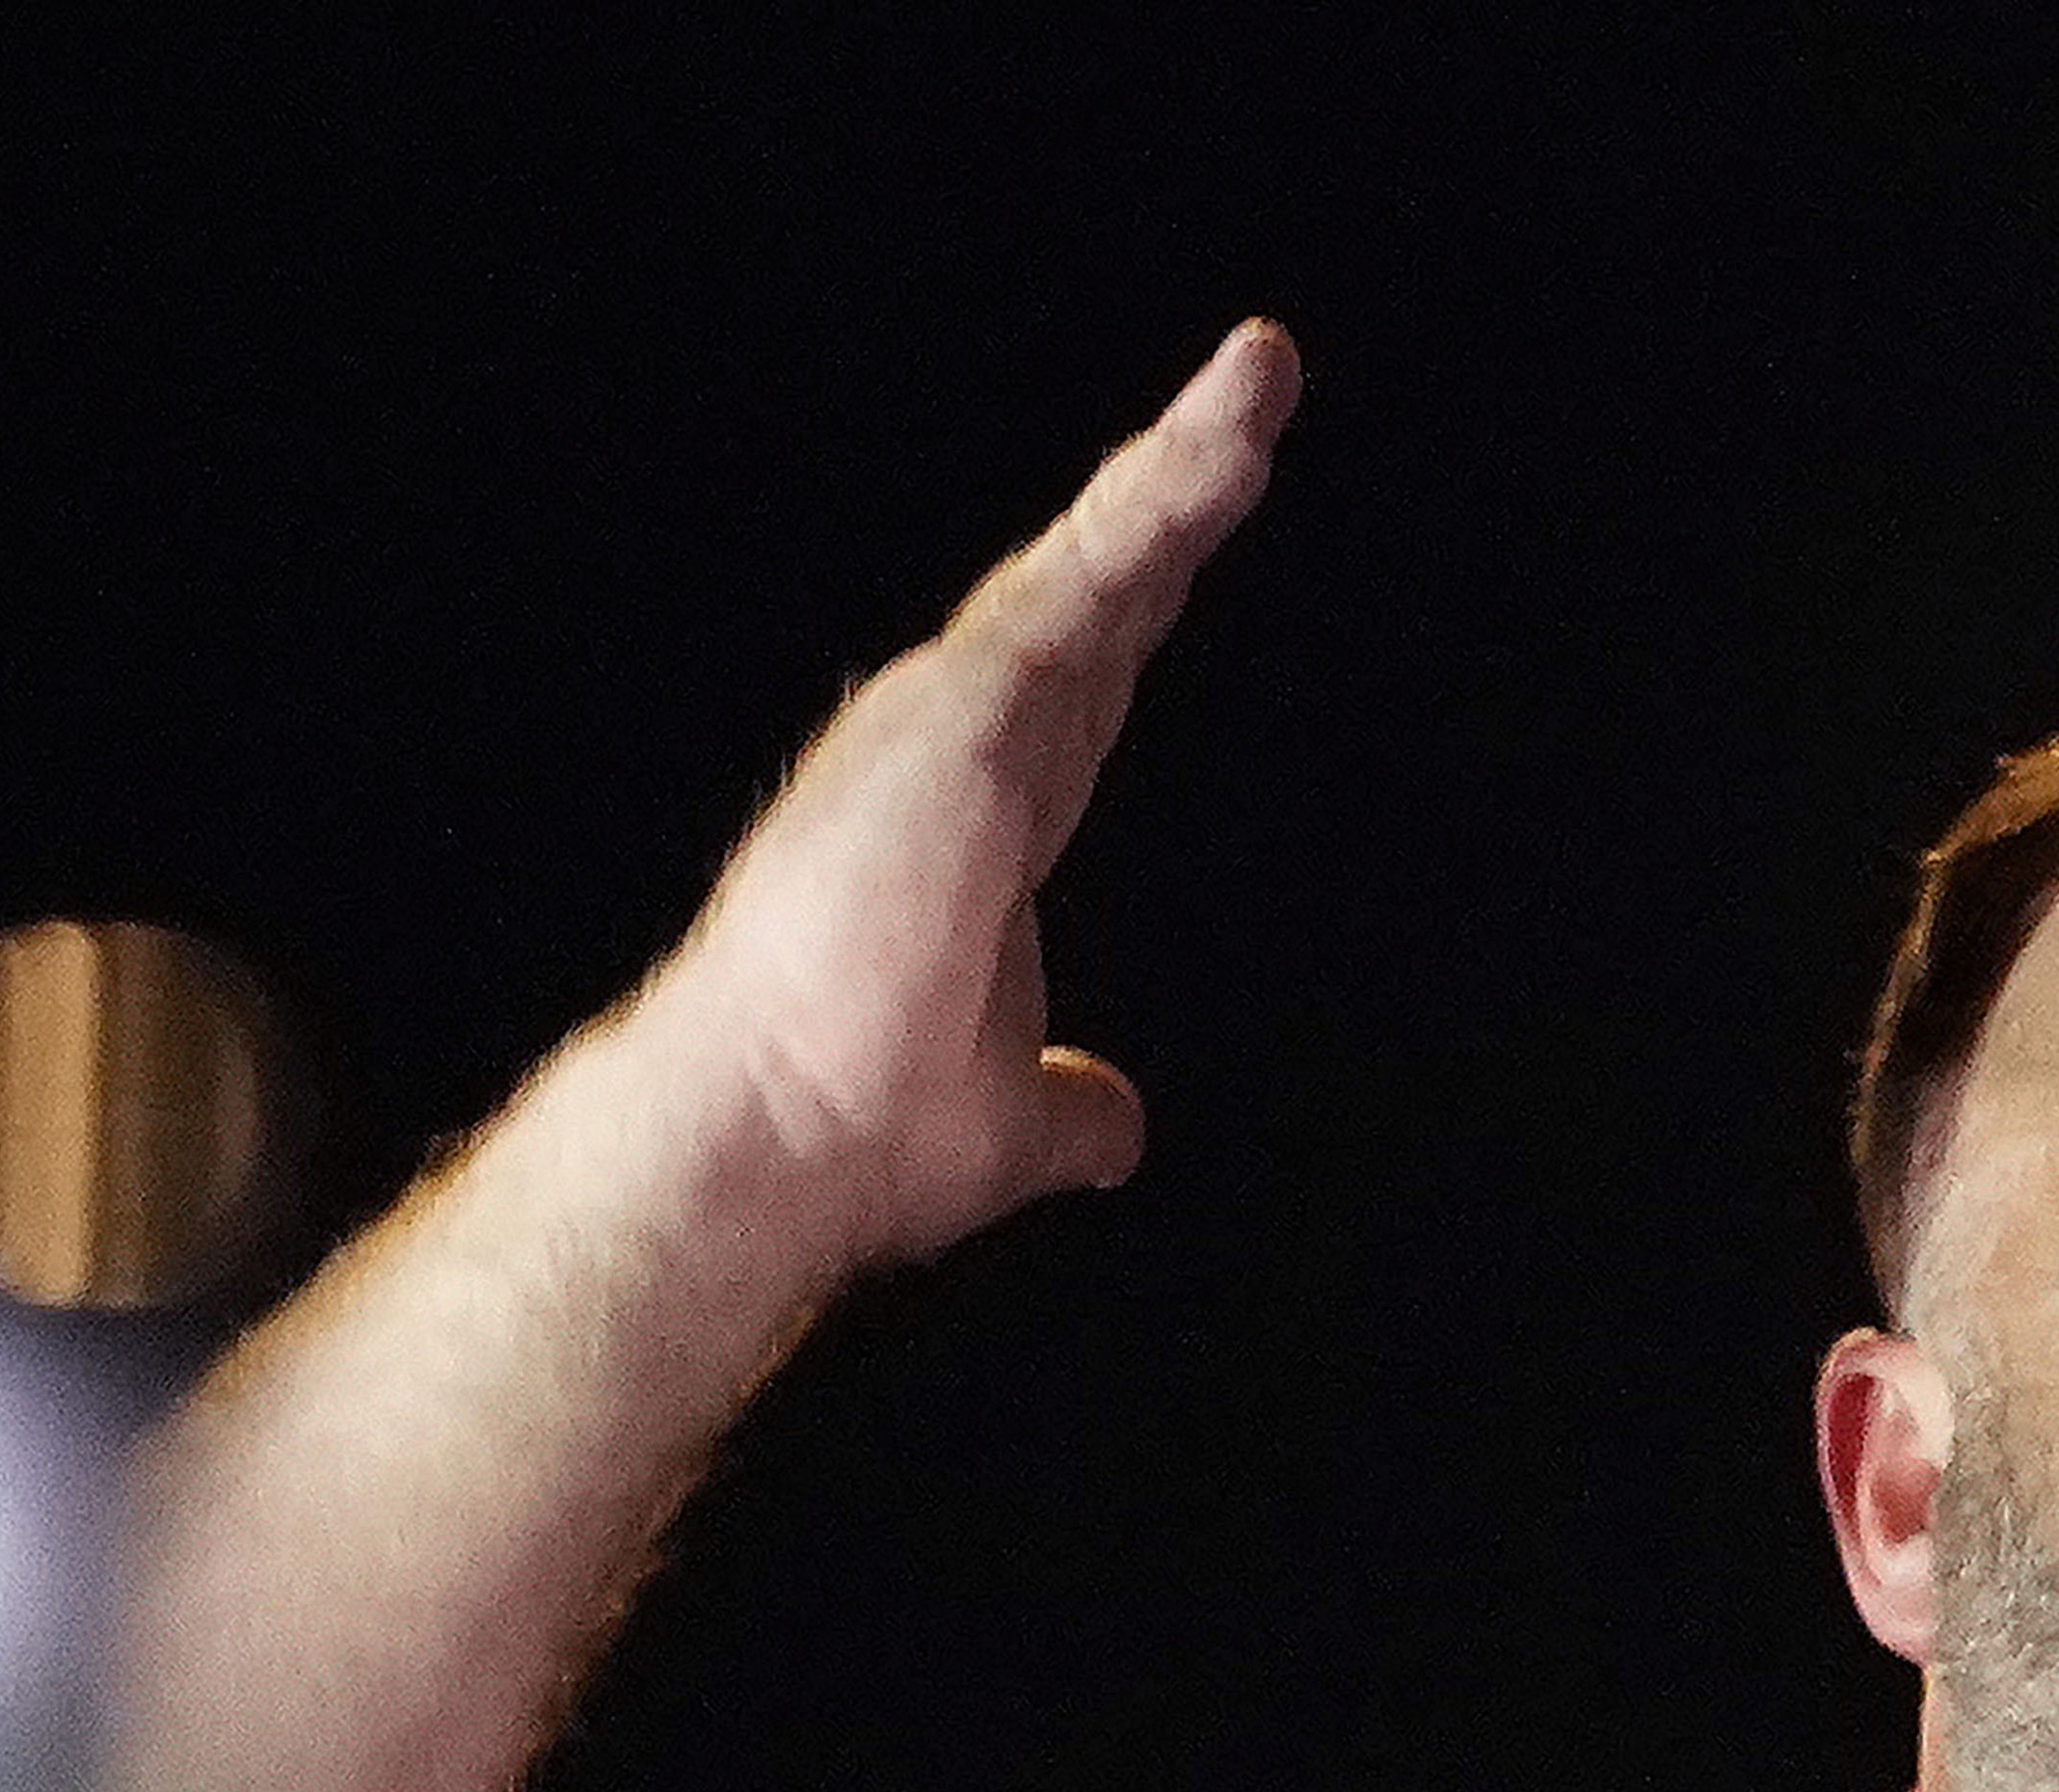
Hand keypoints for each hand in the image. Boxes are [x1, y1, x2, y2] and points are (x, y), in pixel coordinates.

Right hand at [608, 320, 1301, 1282]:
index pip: (1088, 680)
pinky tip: (1225, 448)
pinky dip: (1156, 510)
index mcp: (984, 815)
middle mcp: (961, 743)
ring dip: (1184, 463)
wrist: (782, 1143)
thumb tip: (1118, 1130)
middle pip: (1102, 586)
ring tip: (1266, 371)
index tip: (1205, 515)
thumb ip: (1067, 1108)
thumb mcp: (1013, 1119)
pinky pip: (1084, 586)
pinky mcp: (961, 711)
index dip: (1146, 596)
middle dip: (1177, 484)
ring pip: (1098, 559)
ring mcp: (953, 715)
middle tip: (1259, 379)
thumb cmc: (859, 1129)